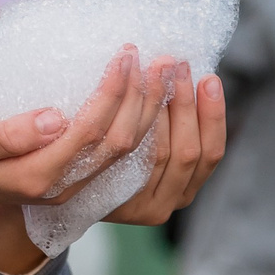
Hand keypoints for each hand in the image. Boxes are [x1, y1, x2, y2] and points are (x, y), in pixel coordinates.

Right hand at [0, 48, 163, 273]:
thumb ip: (9, 133)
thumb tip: (54, 118)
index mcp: (39, 176)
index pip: (90, 132)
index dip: (112, 93)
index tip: (125, 54)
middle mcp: (65, 186)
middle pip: (119, 142)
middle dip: (144, 98)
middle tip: (161, 57)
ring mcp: (75, 185)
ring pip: (127, 150)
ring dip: (151, 109)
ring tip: (166, 71)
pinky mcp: (80, 176)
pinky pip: (121, 151)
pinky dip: (142, 121)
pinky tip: (151, 94)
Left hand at [103, 69, 224, 226]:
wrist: (60, 188)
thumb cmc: (105, 156)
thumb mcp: (148, 143)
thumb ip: (169, 122)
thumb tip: (182, 74)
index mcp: (185, 189)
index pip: (211, 153)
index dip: (213, 116)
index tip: (209, 79)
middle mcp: (168, 203)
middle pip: (188, 151)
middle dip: (185, 104)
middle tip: (177, 65)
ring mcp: (142, 208)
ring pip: (161, 152)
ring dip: (160, 107)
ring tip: (157, 70)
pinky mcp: (115, 204)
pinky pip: (131, 158)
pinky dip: (137, 125)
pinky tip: (132, 94)